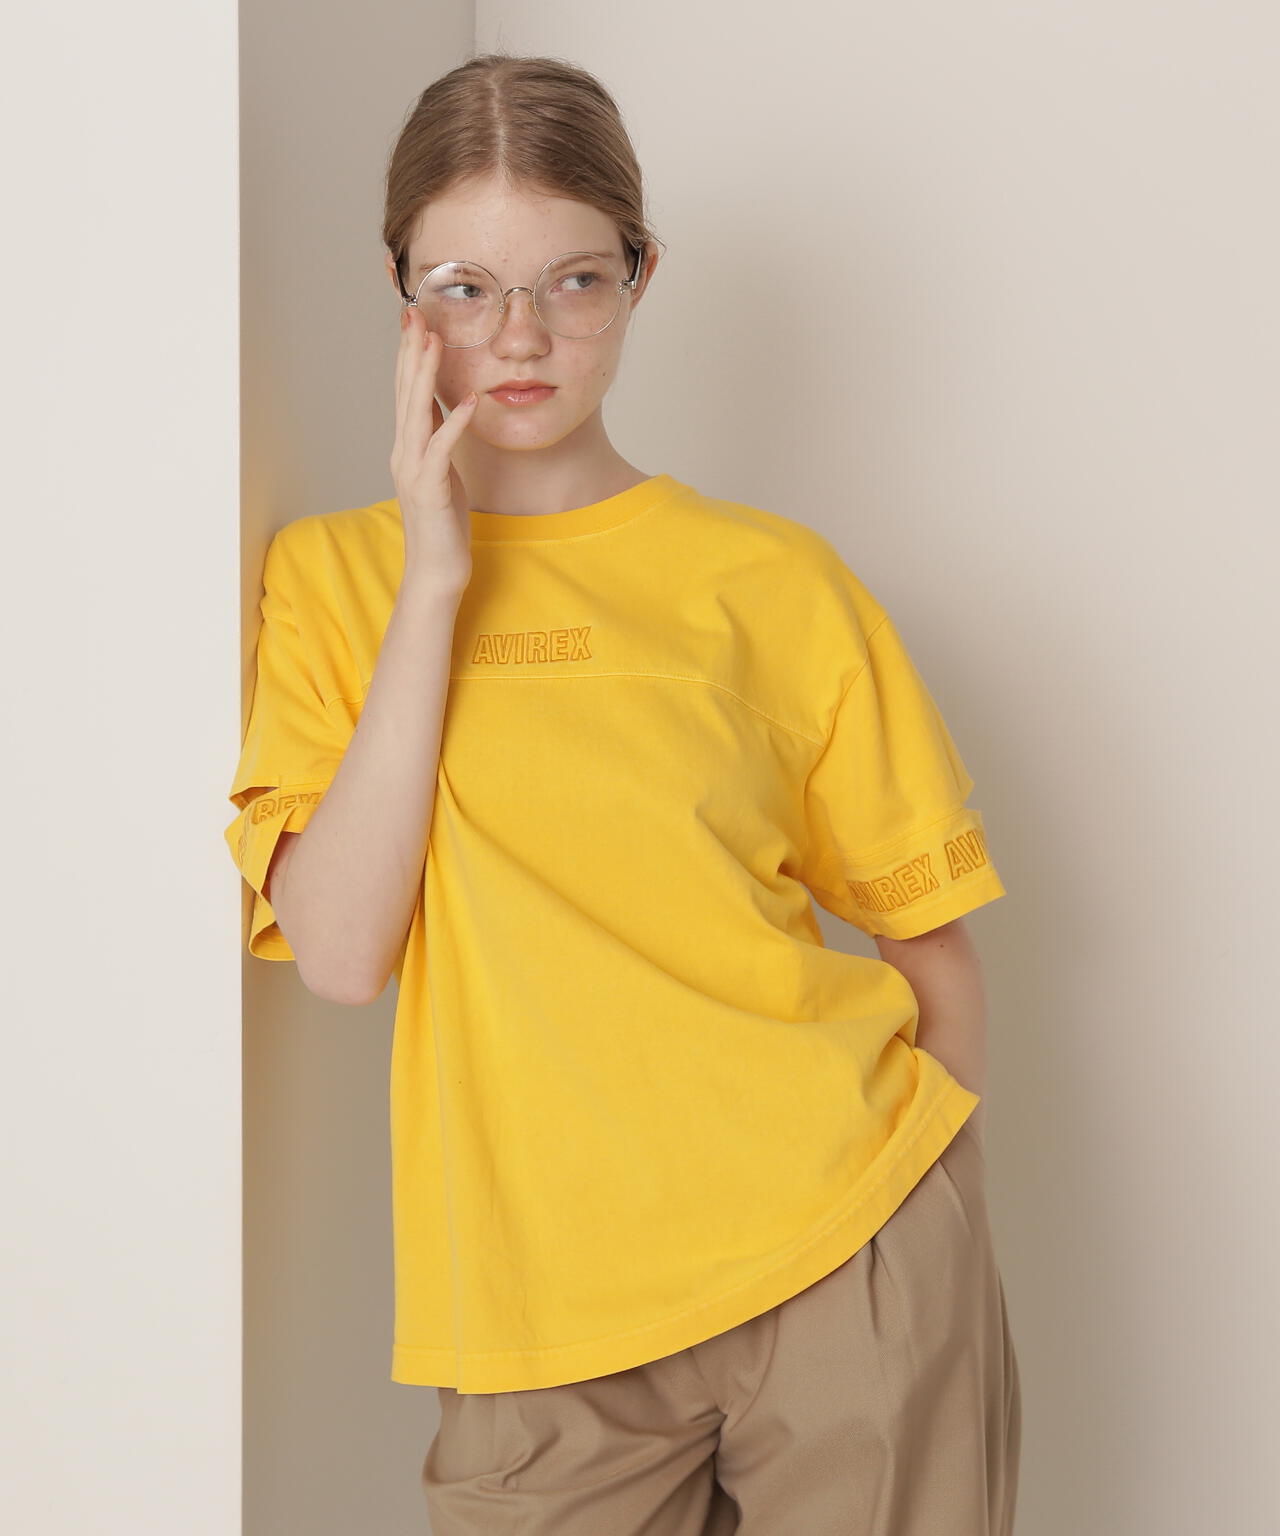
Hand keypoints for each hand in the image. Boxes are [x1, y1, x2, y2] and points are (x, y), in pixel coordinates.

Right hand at [390, 305, 478, 590]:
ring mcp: (414, 469)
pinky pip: (443, 448)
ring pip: (417, 413)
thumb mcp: (441, 471)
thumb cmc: (443, 522)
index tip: (415, 321)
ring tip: (436, 341)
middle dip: (411, 351)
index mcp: (408, 446)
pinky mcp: (430, 488)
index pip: (407, 391)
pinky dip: (457, 422)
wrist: (436, 569)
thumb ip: (438, 439)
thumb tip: (444, 407)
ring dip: (426, 375)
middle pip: (406, 392)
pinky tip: (471, 399)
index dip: (410, 355)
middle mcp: (404, 452)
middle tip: (415, 313)